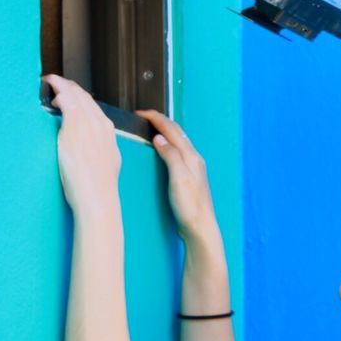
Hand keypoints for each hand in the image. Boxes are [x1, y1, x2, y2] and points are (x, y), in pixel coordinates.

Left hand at [41, 74, 121, 216]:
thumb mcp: (107, 162)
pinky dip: (59, 90)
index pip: (93, 106)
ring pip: (76, 95)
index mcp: (109, 132)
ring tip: (51, 81)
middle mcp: (100, 125)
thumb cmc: (99, 186)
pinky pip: (67, 101)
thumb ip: (99, 147)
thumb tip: (92, 145)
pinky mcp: (74, 129)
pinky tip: (51, 87)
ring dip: (63, 85)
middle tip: (56, 83)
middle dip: (70, 86)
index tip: (69, 92)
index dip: (80, 96)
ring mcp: (88, 125)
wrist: (97, 196)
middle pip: (85, 97)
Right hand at [134, 108, 218, 241]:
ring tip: (151, 128)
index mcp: (191, 156)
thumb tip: (159, 138)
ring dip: (165, 131)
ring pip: (179, 141)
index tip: (139, 113)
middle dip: (161, 121)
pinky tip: (163, 150)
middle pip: (177, 132)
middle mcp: (194, 159)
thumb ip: (171, 156)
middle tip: (143, 117)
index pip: (172, 130)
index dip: (156, 119)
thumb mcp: (179, 178)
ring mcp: (193, 168)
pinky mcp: (190, 177)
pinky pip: (178, 152)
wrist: (200, 227)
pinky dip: (168, 144)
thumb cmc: (190, 205)